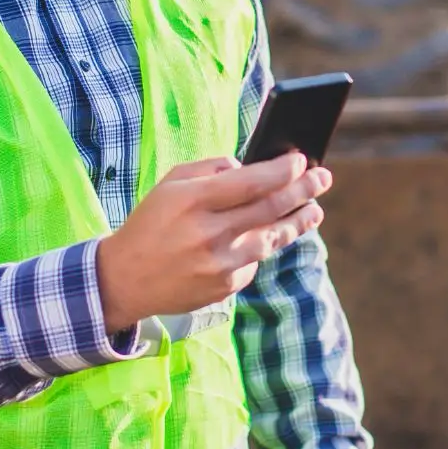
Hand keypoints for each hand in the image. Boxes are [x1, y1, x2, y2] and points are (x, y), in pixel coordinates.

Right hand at [96, 154, 330, 332]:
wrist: (125, 279)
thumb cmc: (151, 223)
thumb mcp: (170, 185)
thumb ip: (211, 170)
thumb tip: (251, 167)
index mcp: (192, 202)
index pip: (251, 182)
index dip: (282, 171)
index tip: (302, 161)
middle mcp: (208, 234)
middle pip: (269, 209)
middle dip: (302, 191)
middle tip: (322, 179)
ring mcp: (219, 264)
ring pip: (271, 238)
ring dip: (298, 222)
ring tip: (314, 210)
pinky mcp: (225, 287)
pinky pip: (254, 260)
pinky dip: (262, 245)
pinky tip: (268, 235)